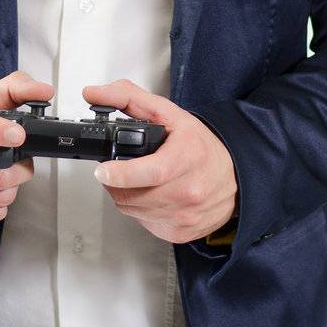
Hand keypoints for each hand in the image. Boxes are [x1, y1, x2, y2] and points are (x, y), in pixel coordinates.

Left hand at [82, 80, 237, 244]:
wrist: (234, 177)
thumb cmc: (201, 146)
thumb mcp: (168, 113)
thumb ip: (127, 98)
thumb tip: (92, 93)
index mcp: (188, 157)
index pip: (151, 172)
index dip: (122, 174)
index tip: (103, 170)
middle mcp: (189, 191)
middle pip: (133, 195)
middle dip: (115, 181)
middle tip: (116, 168)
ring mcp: (185, 215)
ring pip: (132, 210)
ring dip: (125, 195)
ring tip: (137, 179)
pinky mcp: (180, 233)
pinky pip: (143, 222)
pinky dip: (140, 209)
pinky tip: (150, 195)